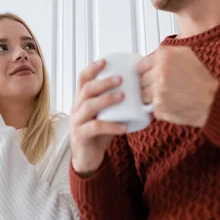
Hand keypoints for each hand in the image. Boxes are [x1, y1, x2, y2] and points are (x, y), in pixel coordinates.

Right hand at [70, 60, 127, 176]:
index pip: (82, 79)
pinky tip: (123, 127)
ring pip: (88, 106)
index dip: (92, 69)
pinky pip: (95, 127)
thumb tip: (143, 93)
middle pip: (86, 89)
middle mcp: (76, 108)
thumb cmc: (99, 134)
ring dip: (106, 99)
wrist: (88, 158)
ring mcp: (77, 122)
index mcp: (82, 100)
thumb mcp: (107, 115)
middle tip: (120, 79)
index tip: (105, 61)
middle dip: (103, 82)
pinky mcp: (81, 136)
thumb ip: (117, 105)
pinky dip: (111, 126)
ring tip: (122, 96)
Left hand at [137, 46, 218, 126]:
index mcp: (165, 55)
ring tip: (169, 95)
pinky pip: (150, 108)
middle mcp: (160, 72)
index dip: (147, 71)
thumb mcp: (186, 54)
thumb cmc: (201, 79)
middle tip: (165, 86)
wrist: (212, 100)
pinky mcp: (159, 107)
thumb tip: (150, 60)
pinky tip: (172, 103)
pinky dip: (159, 107)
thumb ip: (165, 54)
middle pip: (141, 80)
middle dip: (150, 84)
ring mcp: (158, 90)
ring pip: (143, 95)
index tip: (150, 75)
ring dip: (152, 96)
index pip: (141, 65)